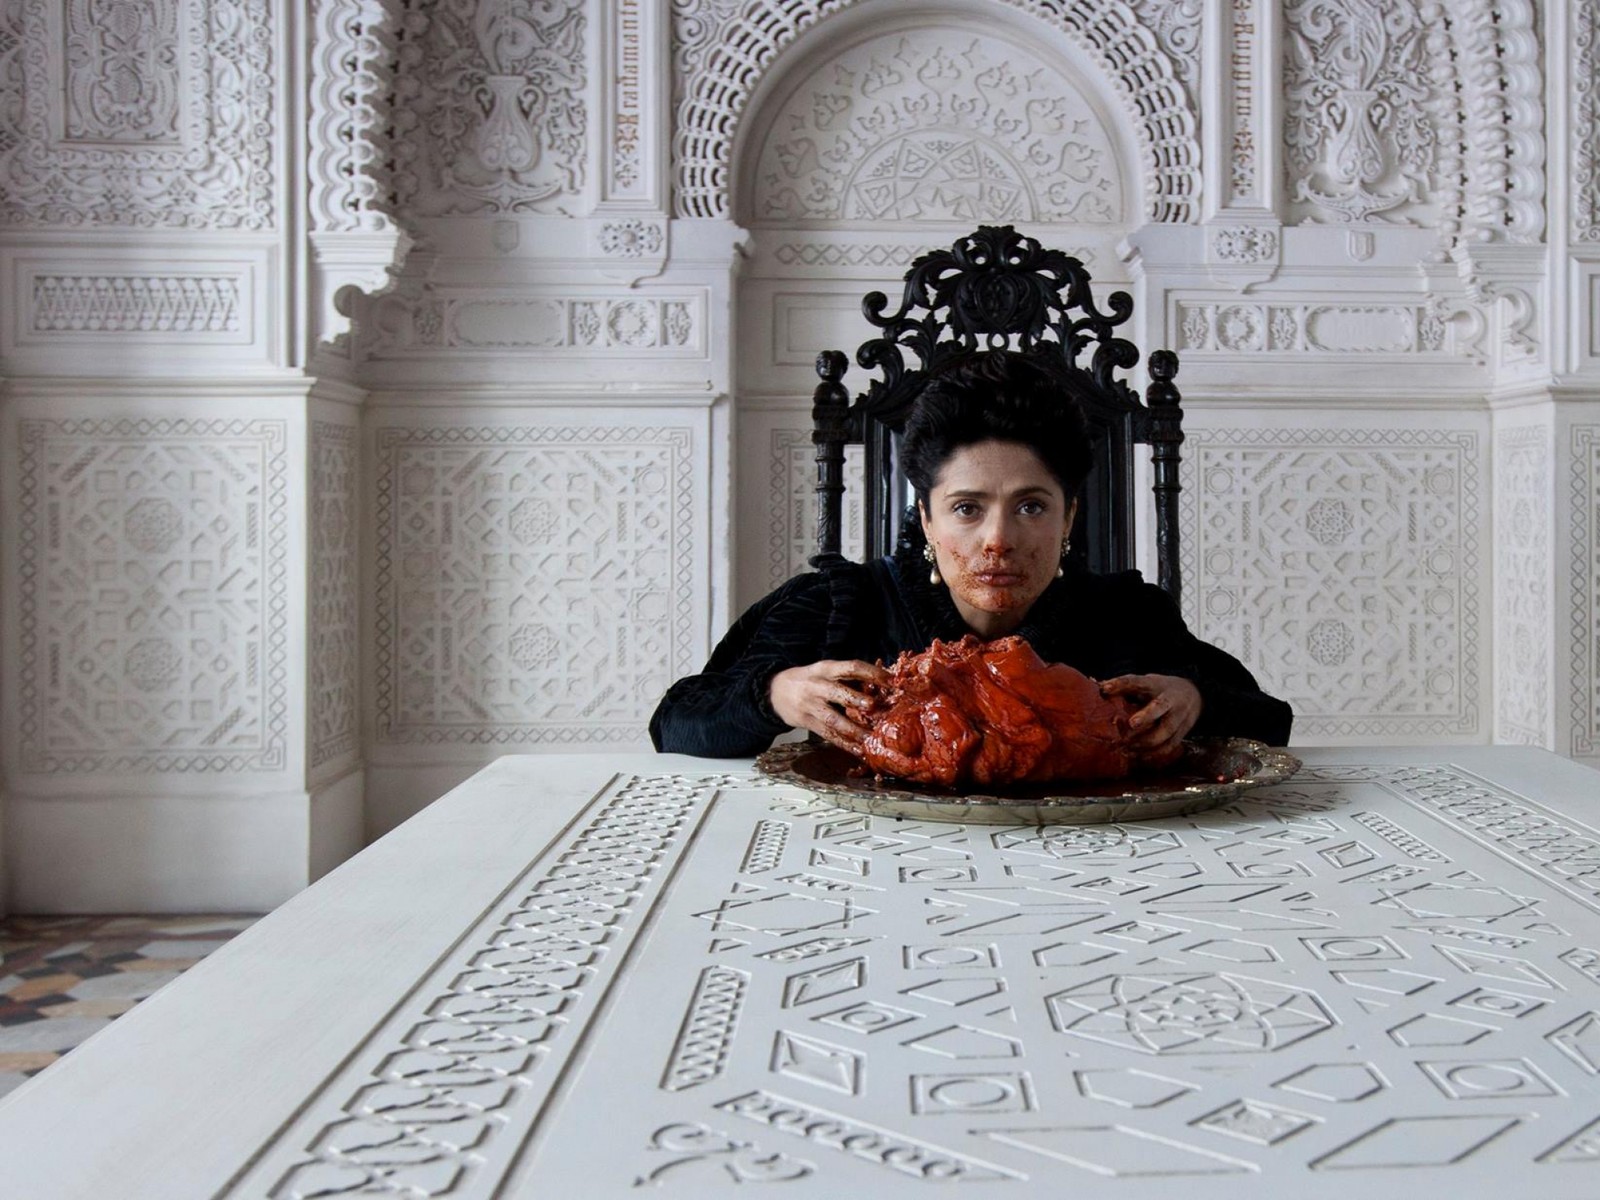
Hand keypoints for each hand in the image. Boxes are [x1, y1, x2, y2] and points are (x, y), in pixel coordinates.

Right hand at [769, 659, 888, 751]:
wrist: (775, 691)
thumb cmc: (809, 679)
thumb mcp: (825, 670)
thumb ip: (849, 676)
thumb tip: (882, 684)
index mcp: (826, 669)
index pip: (851, 667)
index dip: (872, 673)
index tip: (890, 681)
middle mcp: (817, 686)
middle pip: (838, 692)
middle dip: (856, 699)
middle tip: (874, 706)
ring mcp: (811, 706)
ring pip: (833, 719)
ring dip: (852, 729)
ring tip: (869, 737)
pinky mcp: (808, 723)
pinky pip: (828, 735)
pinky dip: (844, 744)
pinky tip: (858, 750)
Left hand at [1100, 673, 1201, 757]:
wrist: (1195, 695)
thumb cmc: (1159, 689)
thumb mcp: (1144, 682)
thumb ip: (1123, 686)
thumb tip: (1095, 685)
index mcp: (1155, 685)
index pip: (1136, 682)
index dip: (1120, 684)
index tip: (1105, 689)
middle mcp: (1170, 700)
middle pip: (1160, 707)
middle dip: (1146, 716)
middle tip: (1130, 724)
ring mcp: (1179, 717)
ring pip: (1165, 732)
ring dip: (1145, 742)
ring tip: (1126, 748)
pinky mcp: (1182, 733)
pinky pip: (1169, 746)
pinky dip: (1154, 754)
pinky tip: (1138, 758)